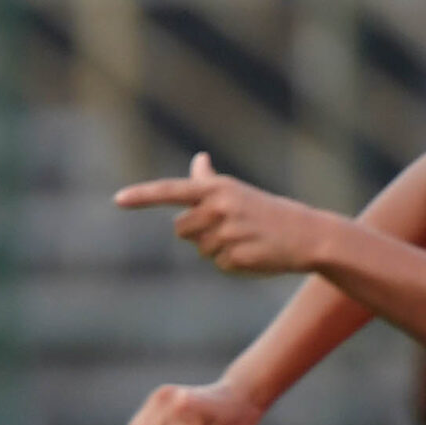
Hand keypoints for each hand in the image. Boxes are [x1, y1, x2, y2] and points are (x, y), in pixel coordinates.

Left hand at [114, 152, 324, 276]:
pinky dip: (233, 264)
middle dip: (197, 233)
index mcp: (217, 189)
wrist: (308, 235)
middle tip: (229, 229)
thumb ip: (210, 181)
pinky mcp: (236, 257)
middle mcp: (218, 208)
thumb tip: (198, 159)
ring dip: (216, 249)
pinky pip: (218, 265)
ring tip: (245, 241)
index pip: (170, 191)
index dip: (142, 196)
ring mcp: (227, 233)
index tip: (118, 200)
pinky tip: (253, 255)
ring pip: (200, 249)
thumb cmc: (269, 211)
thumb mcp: (238, 192)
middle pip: (181, 230)